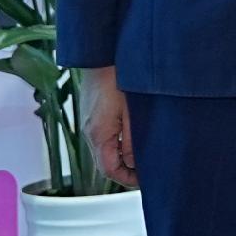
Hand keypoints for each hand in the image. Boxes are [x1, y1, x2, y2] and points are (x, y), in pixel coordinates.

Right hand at [81, 69, 136, 187]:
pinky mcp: (92, 115)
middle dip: (125, 171)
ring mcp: (89, 124)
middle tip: (147, 171)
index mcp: (99, 135)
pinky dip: (116, 144)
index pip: (110, 170)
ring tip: (143, 156)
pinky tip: (132, 138)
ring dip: (121, 157)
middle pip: (105, 163)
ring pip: (104, 151)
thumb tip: (134, 163)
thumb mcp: (132, 113)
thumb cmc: (118, 79)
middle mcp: (90, 132)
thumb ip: (133, 140)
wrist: (101, 55)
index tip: (144, 180)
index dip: (128, 180)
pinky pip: (102, 138)